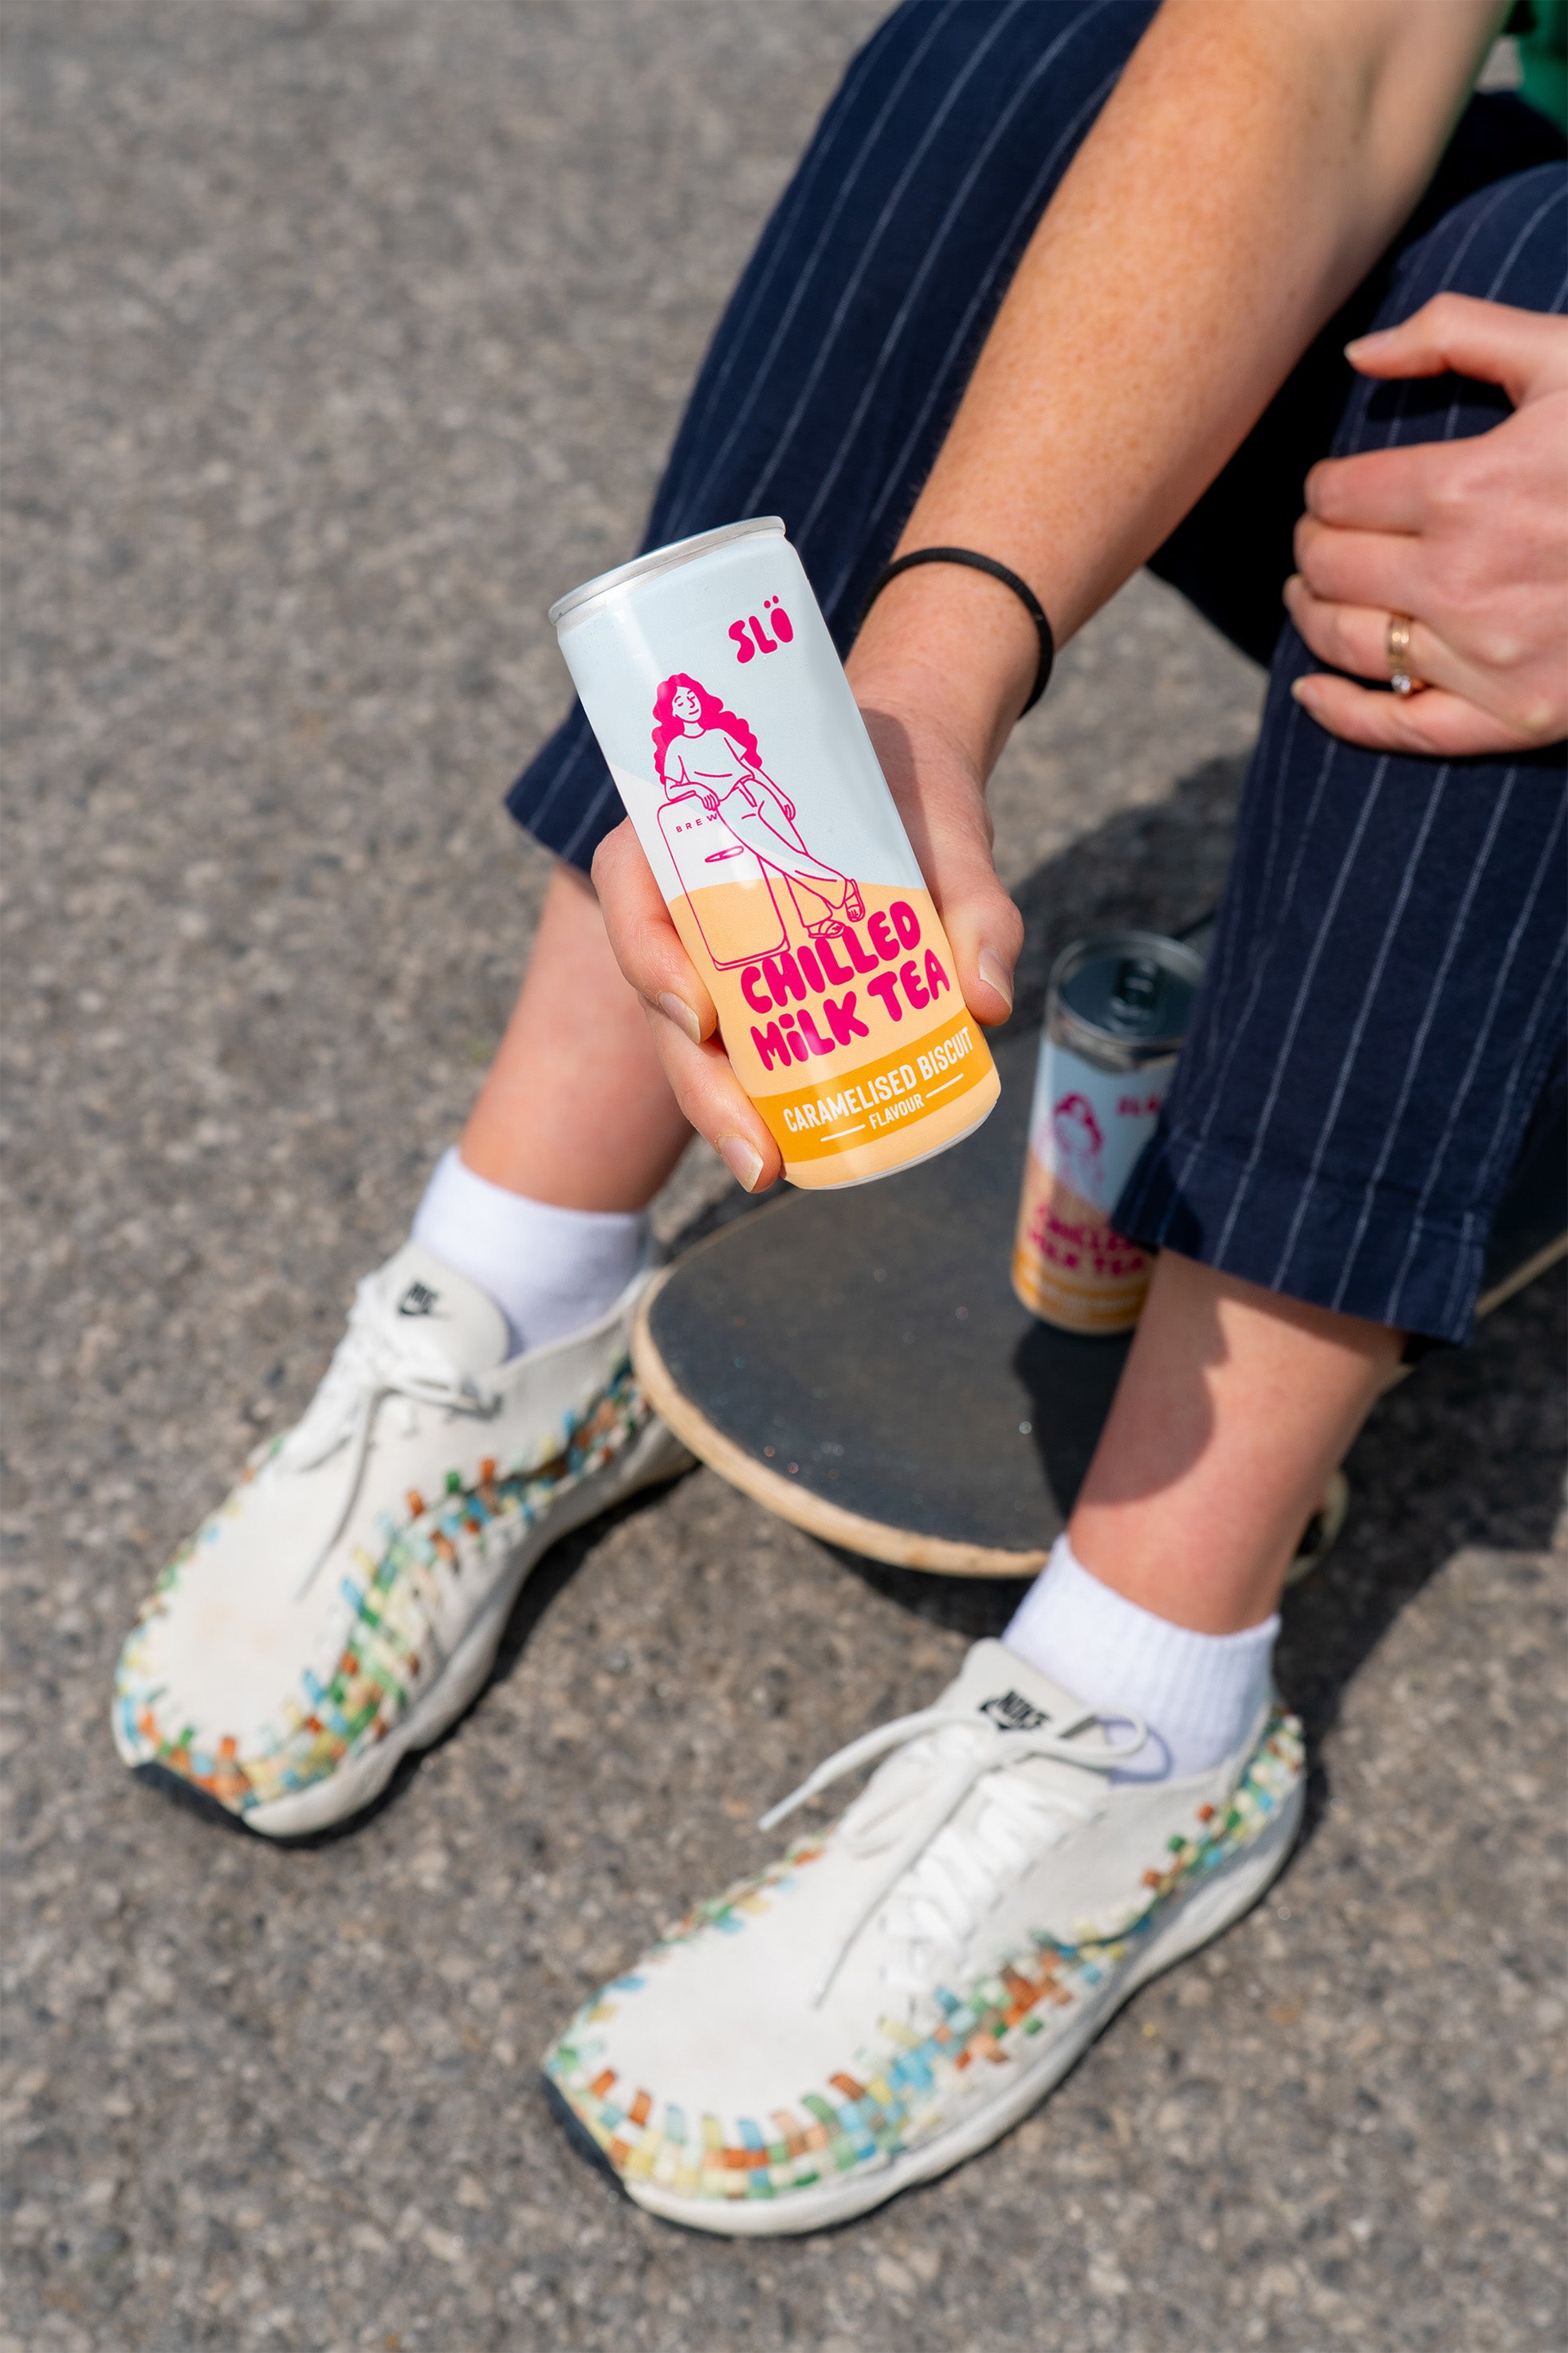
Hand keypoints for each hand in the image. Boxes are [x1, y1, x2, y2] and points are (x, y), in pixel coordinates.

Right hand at [592, 673, 1021, 1191]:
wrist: (921, 780)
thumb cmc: (914, 789)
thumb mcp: (949, 829)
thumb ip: (975, 903)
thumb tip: (986, 1004)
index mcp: (697, 823)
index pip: (632, 885)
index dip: (647, 956)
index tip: (703, 1013)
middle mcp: (688, 895)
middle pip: (662, 993)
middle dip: (699, 1084)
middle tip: (755, 1152)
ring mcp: (718, 951)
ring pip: (694, 1038)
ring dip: (723, 1110)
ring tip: (770, 1169)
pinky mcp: (759, 992)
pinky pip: (747, 1049)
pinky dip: (765, 1100)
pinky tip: (795, 1151)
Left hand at [1285, 295, 1567, 755]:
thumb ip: (1457, 333)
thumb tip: (1356, 355)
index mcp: (1469, 486)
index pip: (1337, 495)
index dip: (1322, 488)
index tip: (1332, 487)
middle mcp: (1463, 579)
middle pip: (1329, 567)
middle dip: (1312, 546)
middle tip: (1318, 537)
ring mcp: (1487, 657)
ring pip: (1346, 642)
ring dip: (1312, 614)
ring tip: (1310, 593)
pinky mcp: (1513, 715)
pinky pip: (1397, 727)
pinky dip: (1337, 711)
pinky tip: (1309, 690)